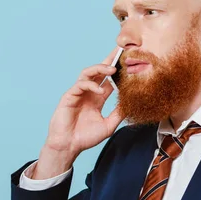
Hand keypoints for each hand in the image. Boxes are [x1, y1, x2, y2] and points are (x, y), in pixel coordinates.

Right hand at [32, 48, 124, 178]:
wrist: (69, 146)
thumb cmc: (85, 137)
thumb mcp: (108, 126)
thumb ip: (118, 114)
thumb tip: (131, 103)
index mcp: (97, 98)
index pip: (109, 80)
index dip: (118, 72)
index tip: (129, 64)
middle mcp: (88, 93)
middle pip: (99, 72)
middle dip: (109, 61)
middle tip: (120, 53)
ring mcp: (78, 93)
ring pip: (88, 73)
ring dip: (100, 68)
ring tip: (112, 69)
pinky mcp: (69, 96)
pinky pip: (81, 85)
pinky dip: (92, 86)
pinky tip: (101, 91)